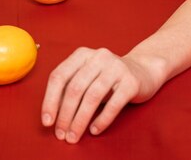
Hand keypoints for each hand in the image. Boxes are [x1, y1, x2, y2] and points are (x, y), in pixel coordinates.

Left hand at [41, 47, 163, 143]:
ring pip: (92, 96)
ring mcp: (116, 67)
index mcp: (82, 54)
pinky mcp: (131, 81)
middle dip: (65, 115)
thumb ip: (71, 89)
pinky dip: (102, 120)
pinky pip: (113, 104)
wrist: (143, 71)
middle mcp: (98, 56)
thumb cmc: (108, 79)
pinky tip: (94, 130)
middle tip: (61, 134)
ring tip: (74, 136)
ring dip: (80, 120)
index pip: (59, 76)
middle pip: (75, 88)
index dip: (50, 100)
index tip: (47, 122)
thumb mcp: (87, 78)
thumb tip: (52, 114)